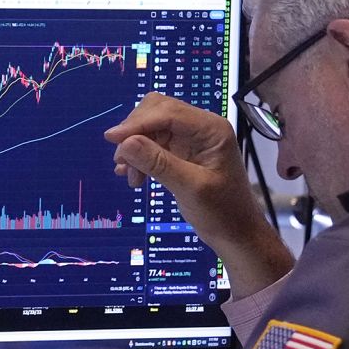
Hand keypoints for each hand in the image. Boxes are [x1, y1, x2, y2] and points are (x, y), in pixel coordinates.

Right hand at [105, 93, 293, 296]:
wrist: (236, 235)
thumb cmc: (222, 213)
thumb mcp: (190, 188)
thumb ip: (158, 163)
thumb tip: (125, 143)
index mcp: (211, 129)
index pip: (167, 113)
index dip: (137, 123)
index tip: (112, 139)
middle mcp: (201, 127)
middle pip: (157, 112)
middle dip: (135, 133)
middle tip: (122, 161)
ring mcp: (191, 138)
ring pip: (152, 127)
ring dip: (135, 148)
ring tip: (131, 176)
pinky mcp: (182, 151)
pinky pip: (154, 143)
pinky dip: (140, 157)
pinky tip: (134, 175)